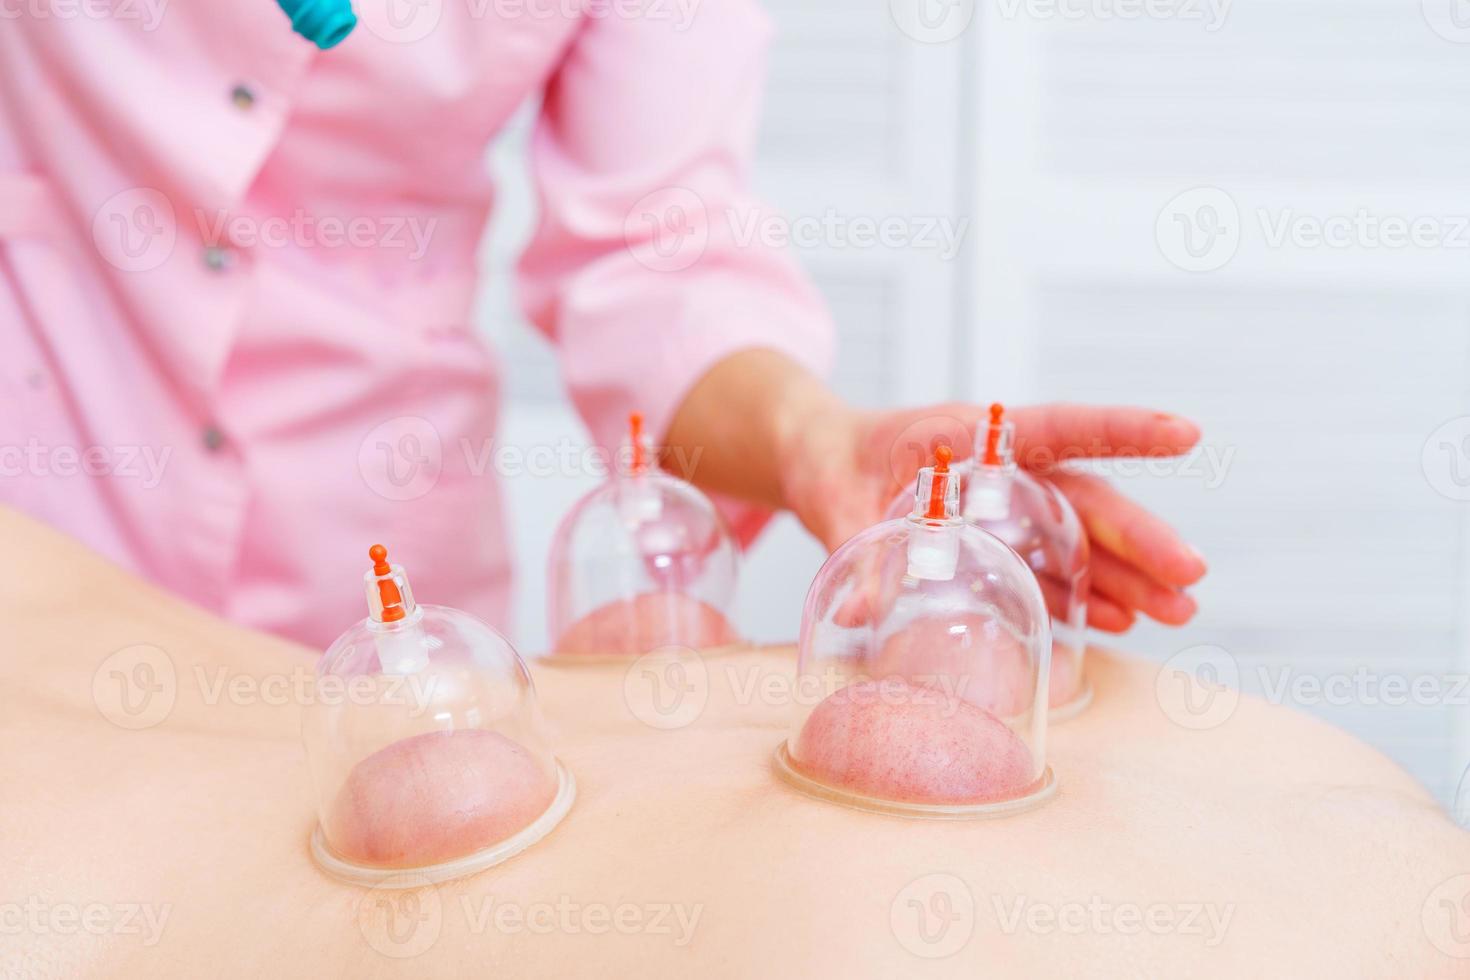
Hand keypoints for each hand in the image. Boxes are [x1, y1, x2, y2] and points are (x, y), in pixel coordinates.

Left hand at [776, 400, 1206, 632]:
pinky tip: (1121, 623)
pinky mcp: (995, 544)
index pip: (1059, 427)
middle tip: (1189, 579)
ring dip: (1128, 576)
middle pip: (1084, 499)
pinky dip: (1084, 597)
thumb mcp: (833, 497)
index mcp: (971, 436)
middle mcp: (1002, 471)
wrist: (819, 461)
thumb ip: (853, 543)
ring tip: (1176, 611)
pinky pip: (1050, 571)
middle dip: (1140, 538)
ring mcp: (1005, 510)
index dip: (1121, 429)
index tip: (1183, 433)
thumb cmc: (831, 460)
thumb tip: (859, 610)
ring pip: (1079, 539)